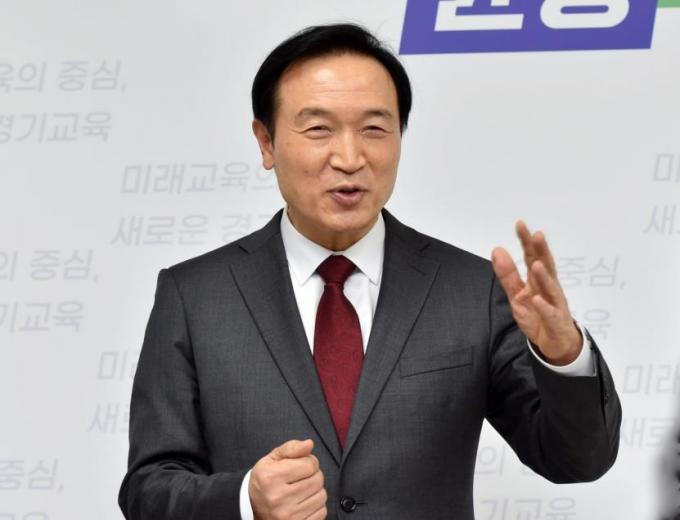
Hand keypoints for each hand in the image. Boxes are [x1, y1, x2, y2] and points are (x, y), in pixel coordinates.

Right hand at [249, 439, 326, 519]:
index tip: (300, 465)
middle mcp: (278, 498)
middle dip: (313, 475)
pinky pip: (322, 512)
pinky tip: (304, 502)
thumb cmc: (265, 480)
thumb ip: (291, 448)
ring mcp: (288, 515)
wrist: (252, 507)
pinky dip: (316, 506)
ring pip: (322, 496)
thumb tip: (309, 444)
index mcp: (271, 477)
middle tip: (301, 478)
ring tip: (302, 490)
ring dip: (316, 491)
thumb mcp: (271, 459)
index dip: (308, 461)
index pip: (310, 464)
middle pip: (318, 480)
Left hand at [491, 221, 582, 365]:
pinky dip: (544, 307)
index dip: (526, 241)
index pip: (532, 256)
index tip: (520, 224)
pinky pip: (550, 314)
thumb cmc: (538, 315)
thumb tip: (497, 250)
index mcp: (538, 280)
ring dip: (544, 276)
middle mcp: (549, 288)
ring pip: (550, 288)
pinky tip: (537, 300)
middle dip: (541, 251)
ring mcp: (555, 304)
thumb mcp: (517, 294)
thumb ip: (508, 274)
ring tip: (536, 264)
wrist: (555, 344)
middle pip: (546, 266)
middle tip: (537, 234)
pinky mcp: (556, 321)